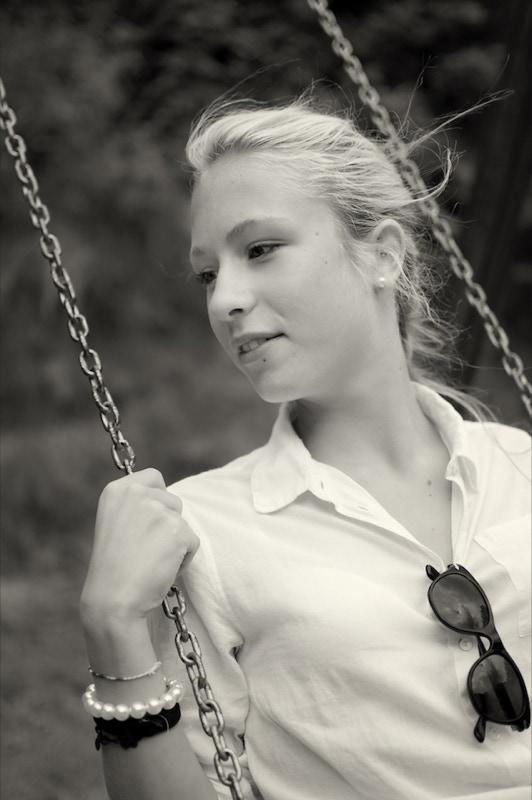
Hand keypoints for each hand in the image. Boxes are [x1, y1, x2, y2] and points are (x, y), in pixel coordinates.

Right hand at [80, 468, 198, 624]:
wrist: (112, 600)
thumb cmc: (114, 569)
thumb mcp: (116, 525)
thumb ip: (137, 508)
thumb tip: (167, 501)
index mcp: (118, 490)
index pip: (154, 477)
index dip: (158, 499)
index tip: (148, 523)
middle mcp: (137, 493)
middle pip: (173, 501)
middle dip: (167, 525)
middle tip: (145, 551)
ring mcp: (157, 510)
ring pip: (184, 523)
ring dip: (175, 543)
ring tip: (151, 562)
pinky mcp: (177, 529)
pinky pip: (193, 542)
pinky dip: (183, 560)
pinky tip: (161, 570)